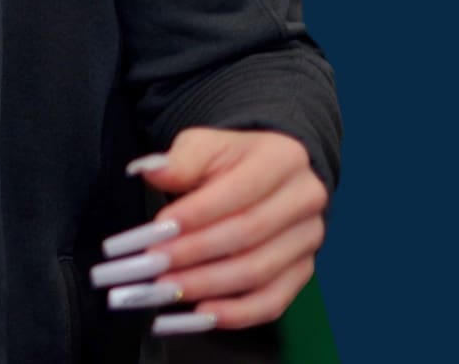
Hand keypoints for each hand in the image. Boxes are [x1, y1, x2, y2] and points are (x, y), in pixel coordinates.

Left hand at [88, 128, 326, 336]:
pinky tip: (200, 314)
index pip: (237, 192)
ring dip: (207, 285)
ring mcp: (308, 239)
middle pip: (247, 235)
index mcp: (283, 159)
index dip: (196, 214)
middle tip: (152, 265)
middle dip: (194, 253)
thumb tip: (150, 172)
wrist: (266, 177)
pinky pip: (272, 302)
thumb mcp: (204, 145)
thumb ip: (180, 160)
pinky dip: (236, 314)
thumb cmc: (229, 161)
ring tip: (165, 290)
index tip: (156, 230)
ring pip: (258, 272)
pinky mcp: (302, 272)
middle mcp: (305, 200)